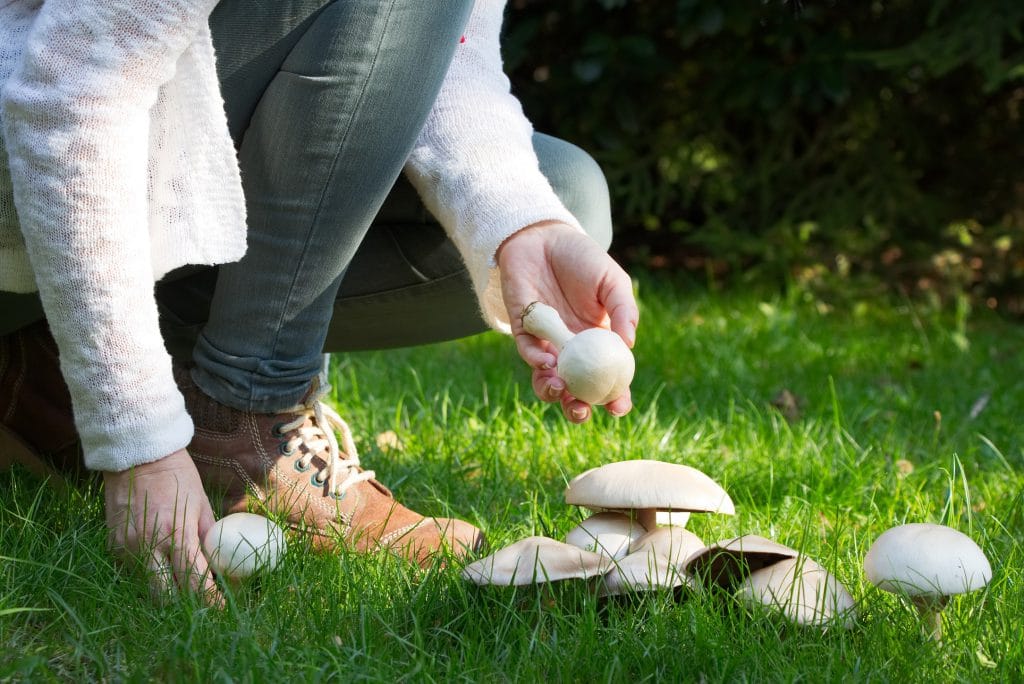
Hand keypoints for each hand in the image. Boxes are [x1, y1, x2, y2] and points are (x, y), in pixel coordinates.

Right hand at [103, 449, 221, 605]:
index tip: (222, 608)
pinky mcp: (113, 546)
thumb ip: (210, 538)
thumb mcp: (202, 505)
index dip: (211, 601)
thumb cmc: (178, 477)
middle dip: (186, 603)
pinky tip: (161, 561)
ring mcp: (127, 548)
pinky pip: (133, 572)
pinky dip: (150, 573)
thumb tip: (223, 567)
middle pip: (167, 597)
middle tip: (202, 599)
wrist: (137, 456)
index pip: (195, 583)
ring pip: (148, 588)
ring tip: (182, 579)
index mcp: (176, 535)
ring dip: (167, 589)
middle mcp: (148, 547)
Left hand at [497, 220, 637, 421]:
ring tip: (559, 389)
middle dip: (577, 408)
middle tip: (582, 410)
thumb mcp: (613, 281)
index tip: (619, 409)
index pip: (608, 379)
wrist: (545, 238)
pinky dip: (536, 360)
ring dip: (551, 392)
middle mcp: (573, 350)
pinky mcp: (524, 330)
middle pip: (575, 389)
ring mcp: (548, 342)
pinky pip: (528, 352)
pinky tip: (546, 361)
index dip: (614, 397)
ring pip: (546, 380)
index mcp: (599, 343)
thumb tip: (629, 344)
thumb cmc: (583, 260)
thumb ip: (623, 310)